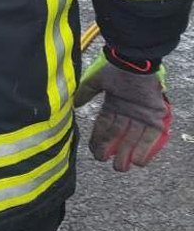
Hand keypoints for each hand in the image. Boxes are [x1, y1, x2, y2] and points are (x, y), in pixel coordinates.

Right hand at [77, 51, 170, 171]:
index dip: (100, 140)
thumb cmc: (115, 70)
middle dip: (115, 151)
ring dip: (128, 153)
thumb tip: (74, 105)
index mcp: (114, 104)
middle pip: (120, 136)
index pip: (104, 126)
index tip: (96, 154)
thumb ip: (85, 93)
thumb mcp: (96, 81)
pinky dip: (146, 149)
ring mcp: (141, 115)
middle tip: (111, 166)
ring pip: (134, 139)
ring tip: (122, 167)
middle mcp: (127, 112)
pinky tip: (140, 161)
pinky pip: (151, 136)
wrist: (135, 62)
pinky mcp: (155, 117)